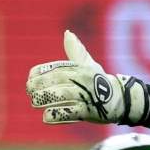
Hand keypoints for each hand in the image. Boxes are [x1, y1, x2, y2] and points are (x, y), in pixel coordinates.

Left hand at [26, 31, 149, 125]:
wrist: (121, 99)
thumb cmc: (100, 81)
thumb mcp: (88, 64)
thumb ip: (75, 50)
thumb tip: (67, 32)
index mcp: (81, 68)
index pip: (57, 67)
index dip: (41, 71)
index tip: (30, 76)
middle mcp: (84, 80)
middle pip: (57, 80)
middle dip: (40, 85)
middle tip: (28, 91)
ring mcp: (87, 96)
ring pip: (62, 95)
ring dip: (45, 98)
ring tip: (34, 102)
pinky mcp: (90, 112)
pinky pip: (71, 113)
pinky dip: (57, 115)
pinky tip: (45, 117)